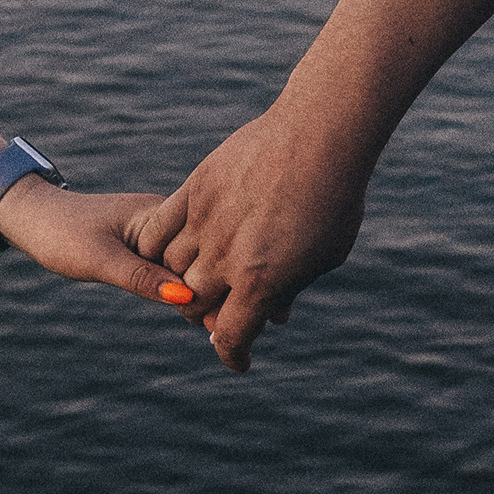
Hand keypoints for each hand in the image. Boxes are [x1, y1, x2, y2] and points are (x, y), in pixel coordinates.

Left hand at [0, 177, 197, 306]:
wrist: (34, 219)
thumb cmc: (61, 234)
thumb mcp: (100, 260)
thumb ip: (141, 278)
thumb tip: (184, 297)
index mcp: (160, 212)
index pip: (200, 251)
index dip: (209, 284)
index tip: (211, 320)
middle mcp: (166, 218)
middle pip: (200, 260)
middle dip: (207, 291)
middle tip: (211, 329)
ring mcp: (158, 232)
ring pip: (186, 267)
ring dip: (194, 292)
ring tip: (206, 324)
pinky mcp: (147, 244)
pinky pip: (171, 269)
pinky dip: (176, 288)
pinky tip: (186, 310)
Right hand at [135, 105, 370, 369]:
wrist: (321, 134)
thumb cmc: (334, 198)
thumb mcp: (324, 257)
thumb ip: (289, 289)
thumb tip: (270, 313)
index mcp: (260, 283)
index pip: (230, 336)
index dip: (234, 354)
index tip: (240, 359)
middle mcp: (225, 258)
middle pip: (194, 305)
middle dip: (206, 316)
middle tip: (220, 311)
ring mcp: (205, 223)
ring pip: (171, 269)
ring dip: (182, 281)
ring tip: (200, 275)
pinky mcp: (194, 190)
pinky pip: (159, 231)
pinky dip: (159, 249)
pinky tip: (172, 251)